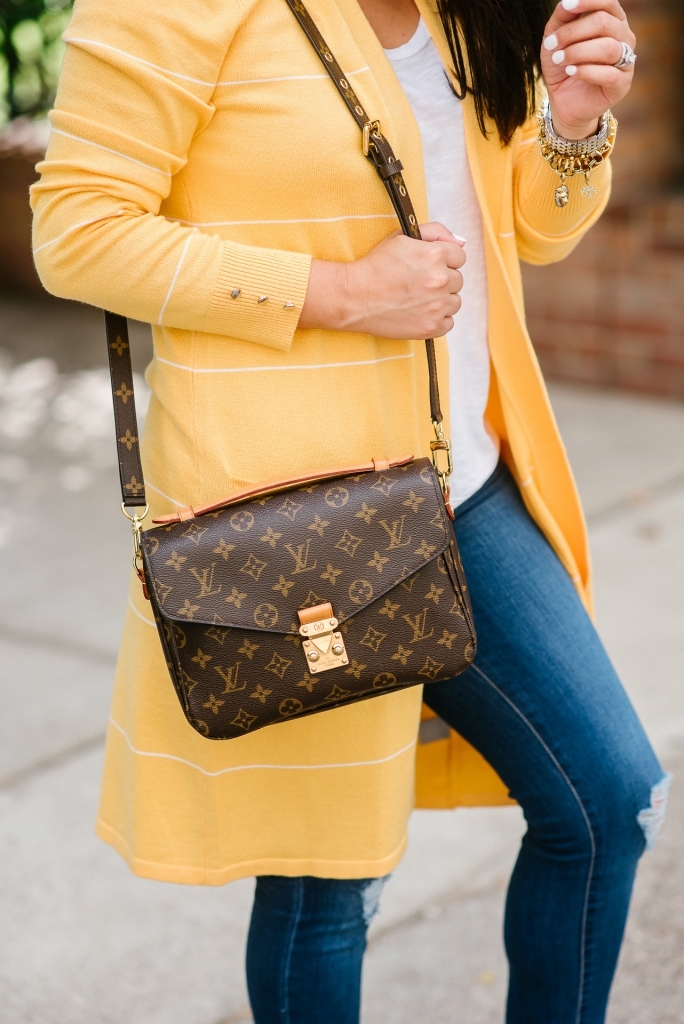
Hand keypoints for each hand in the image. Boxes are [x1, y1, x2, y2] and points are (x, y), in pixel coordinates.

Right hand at [298, 223, 465, 338]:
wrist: (354, 297)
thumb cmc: (375, 266)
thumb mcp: (402, 237)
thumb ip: (435, 232)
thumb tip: (460, 242)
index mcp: (435, 255)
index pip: (459, 257)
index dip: (445, 261)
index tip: (429, 266)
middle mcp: (440, 279)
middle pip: (457, 280)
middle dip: (442, 280)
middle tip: (419, 283)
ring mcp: (437, 305)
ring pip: (455, 302)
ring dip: (442, 300)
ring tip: (419, 299)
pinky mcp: (431, 327)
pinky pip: (449, 323)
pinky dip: (438, 320)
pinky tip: (420, 313)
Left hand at [541, 0, 635, 139]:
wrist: (563, 99)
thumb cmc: (563, 64)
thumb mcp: (555, 37)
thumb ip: (563, 17)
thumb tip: (567, 2)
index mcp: (612, 20)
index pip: (608, 2)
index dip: (588, 1)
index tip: (567, 7)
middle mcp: (624, 37)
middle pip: (604, 23)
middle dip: (573, 32)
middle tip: (551, 45)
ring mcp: (626, 60)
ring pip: (609, 48)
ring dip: (578, 52)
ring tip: (560, 60)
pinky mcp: (622, 84)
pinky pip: (609, 74)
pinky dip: (586, 72)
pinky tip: (572, 72)